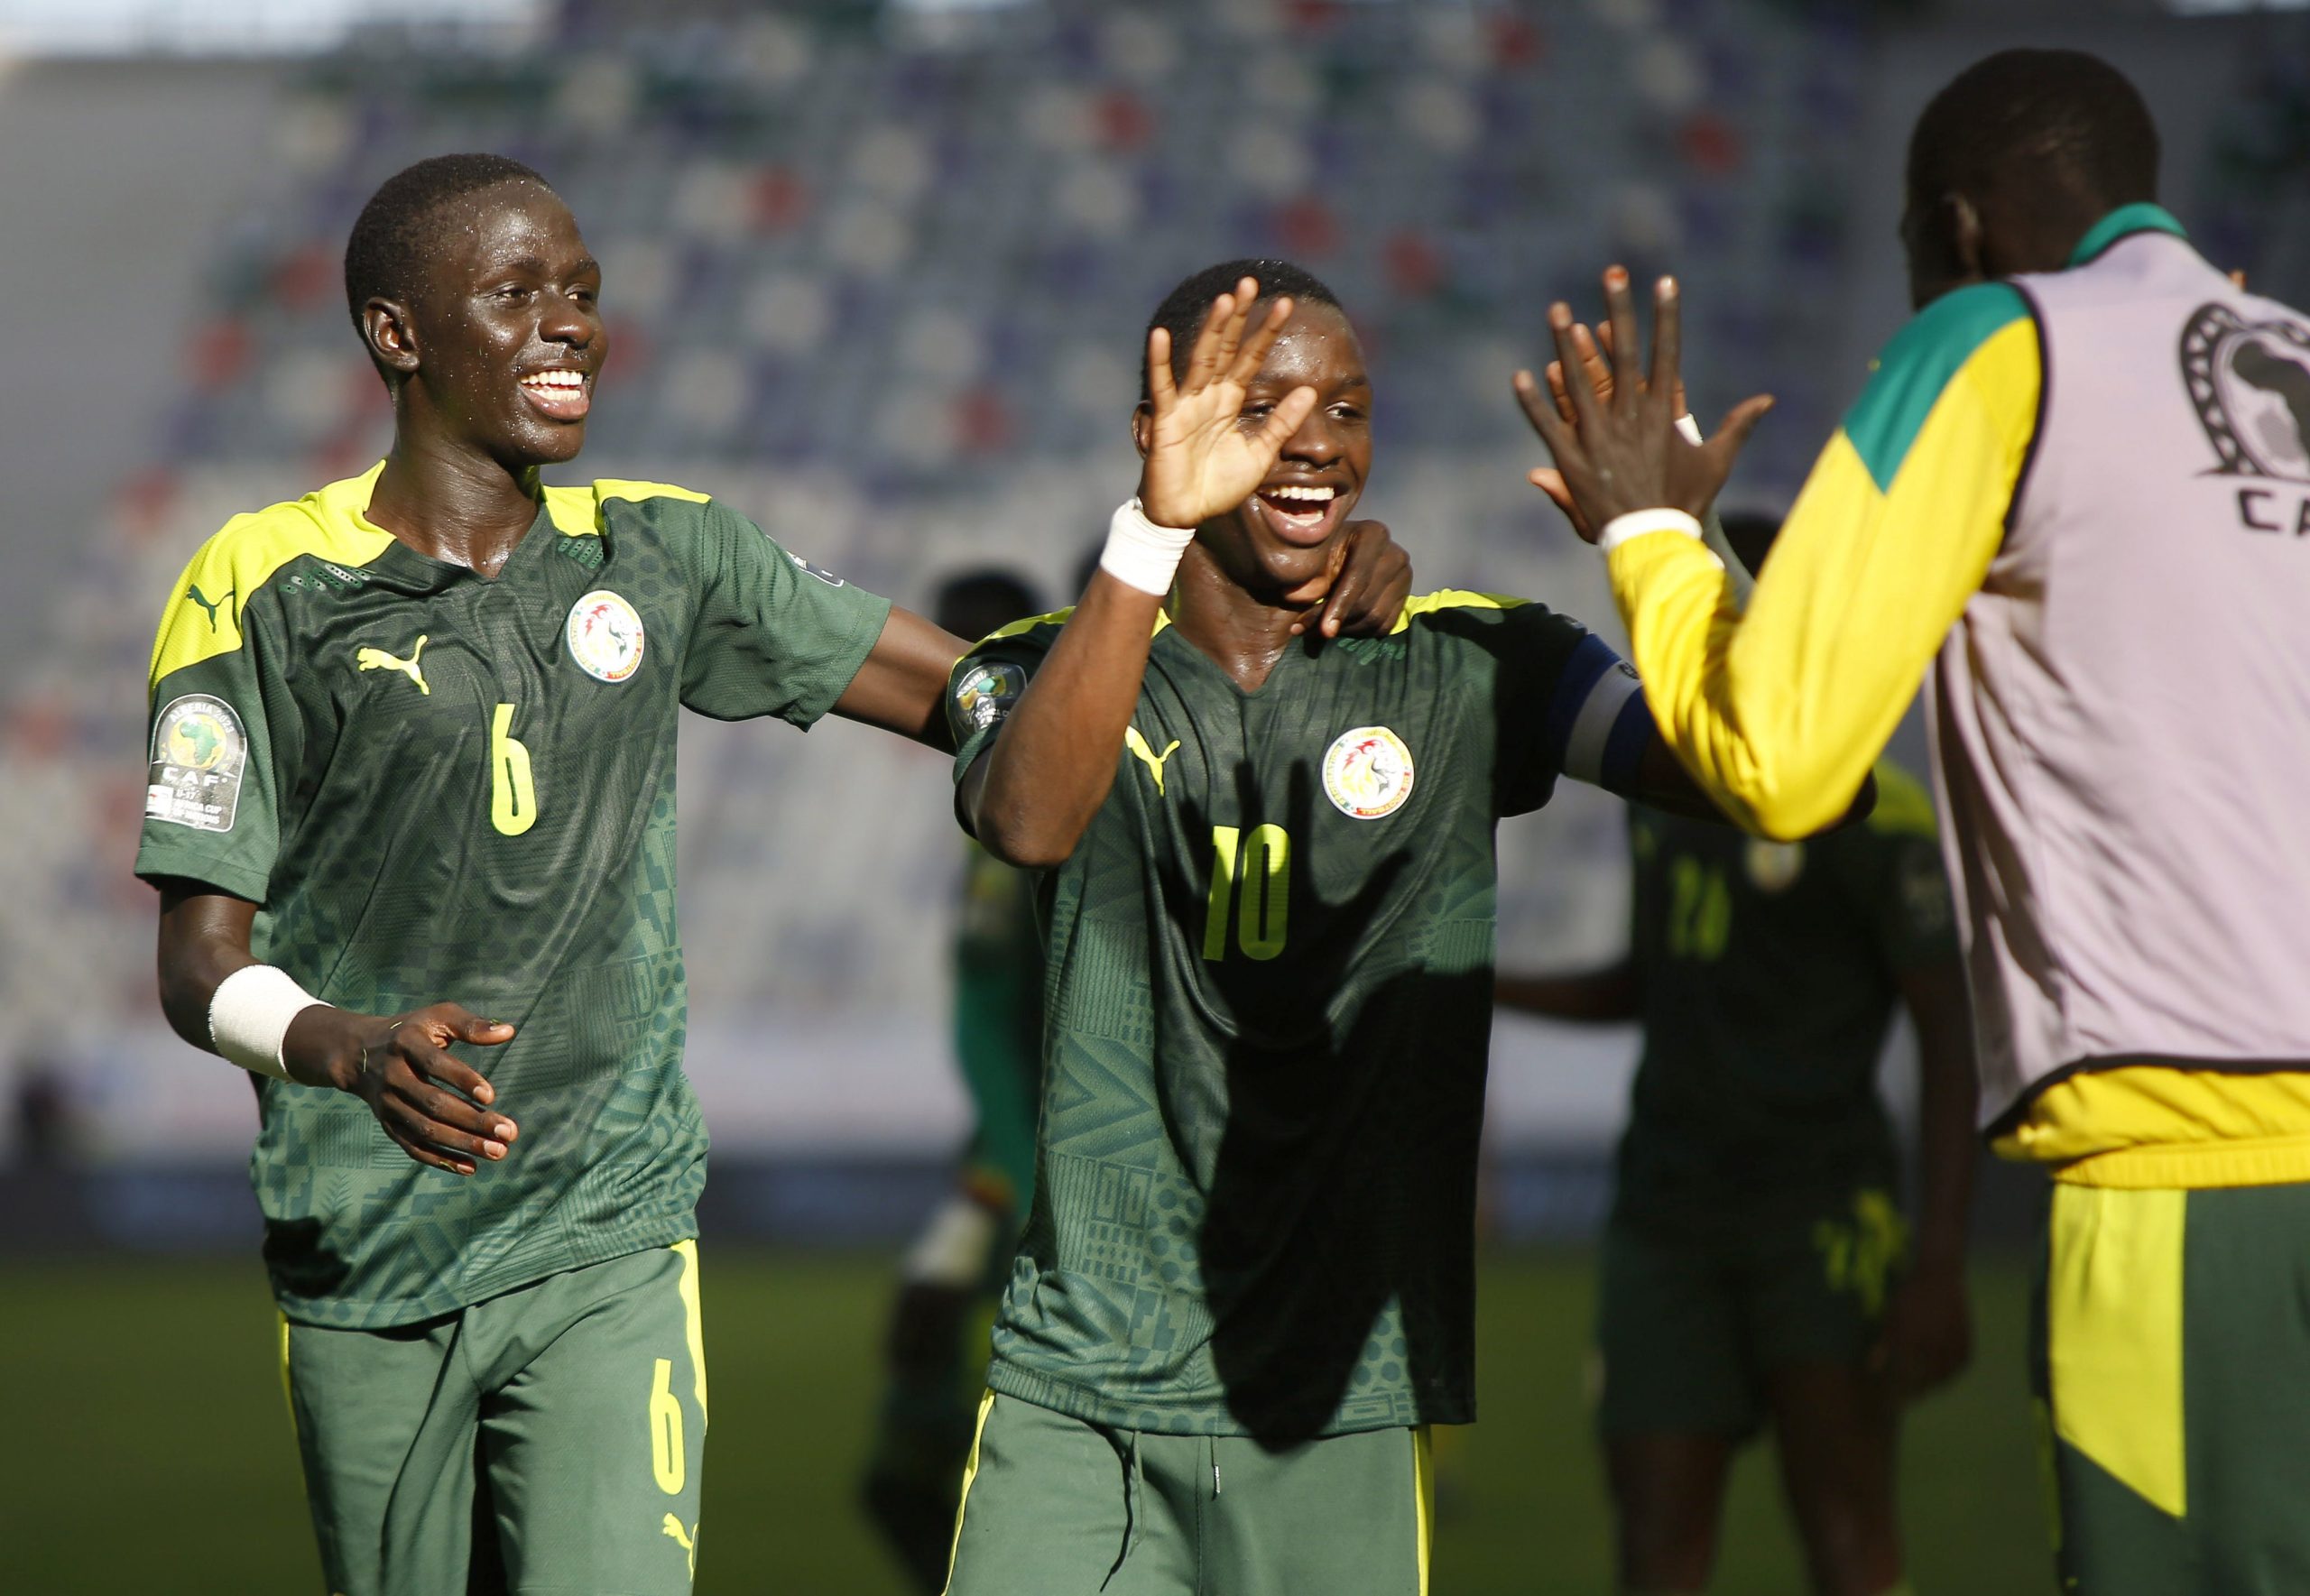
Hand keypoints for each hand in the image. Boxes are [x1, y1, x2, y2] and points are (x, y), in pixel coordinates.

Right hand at [284, 1002, 518, 1175]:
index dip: (462, 1080)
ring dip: (463, 1143)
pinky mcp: (388, 1123)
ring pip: (425, 1129)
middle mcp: (393, 1075)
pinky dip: (440, 1159)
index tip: (491, 1096)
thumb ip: (471, 1025)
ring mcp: (388, 1103)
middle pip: (433, 1104)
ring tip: (499, 1151)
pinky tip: (470, 1167)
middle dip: (473, 1120)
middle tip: (509, 1132)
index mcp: (406, 1044)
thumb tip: (509, 1031)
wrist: (358, 1053)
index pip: (434, 1064)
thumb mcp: (438, 1017)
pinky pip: (413, 1146)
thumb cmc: (413, 1031)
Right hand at [1137, 277, 1317, 530]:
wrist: (1188, 515)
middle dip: (1238, 316)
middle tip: (1250, 281)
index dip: (1266, 331)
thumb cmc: (1219, 486)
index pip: (1250, 357)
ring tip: (1224, 300)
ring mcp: (1186, 405)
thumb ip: (1282, 423)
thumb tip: (1311, 391)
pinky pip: (1164, 388)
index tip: (1286, 303)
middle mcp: (1208, 396)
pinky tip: (1158, 335)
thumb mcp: (1261, 454)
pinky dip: (1160, 362)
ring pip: (1201, 359)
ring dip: (1211, 329)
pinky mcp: (1166, 421)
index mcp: (1230, 401)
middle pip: (1225, 347)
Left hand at [1288, 519, 1411, 637]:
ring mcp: (1403, 576)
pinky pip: (1384, 626)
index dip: (1339, 606)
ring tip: (1320, 628)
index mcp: (1373, 534)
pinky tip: (1340, 624)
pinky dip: (1360, 632)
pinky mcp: (1404, 597)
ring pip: (1376, 618)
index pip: (1358, 577)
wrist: (1337, 553)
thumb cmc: (1319, 553)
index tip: (1324, 630)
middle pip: (1367, 602)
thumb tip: (1297, 605)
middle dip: (1338, 620)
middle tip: (1307, 631)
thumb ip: (1305, 581)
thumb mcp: (1309, 561)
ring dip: (1346, 629)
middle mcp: (1395, 554)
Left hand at [1512, 267, 1772, 540]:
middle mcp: (1630, 418)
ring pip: (1579, 381)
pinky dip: (1534, 402)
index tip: (1665, 282)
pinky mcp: (1572, 460)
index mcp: (1662, 414)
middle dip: (1618, 311)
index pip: (1666, 354)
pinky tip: (1520, 375)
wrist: (1654, 542)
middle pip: (1623, 354)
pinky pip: (1549, 424)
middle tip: (1612, 275)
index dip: (1666, 316)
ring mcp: (1598, 437)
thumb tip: (1768, 399)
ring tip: (1558, 311)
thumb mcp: (1716, 463)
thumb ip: (1738, 426)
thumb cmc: (1686, 503)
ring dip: (1567, 345)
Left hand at [1872, 1255, 1971, 1400]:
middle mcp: (1932, 1344)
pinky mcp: (1967, 1341)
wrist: (1940, 1276)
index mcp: (1911, 1337)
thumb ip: (1883, 1345)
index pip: (1904, 1374)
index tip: (1893, 1401)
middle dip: (1916, 1393)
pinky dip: (1951, 1376)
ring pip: (1944, 1377)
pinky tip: (1943, 1379)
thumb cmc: (1909, 1296)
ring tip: (1924, 1392)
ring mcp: (1952, 1343)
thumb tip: (1872, 1369)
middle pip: (1924, 1380)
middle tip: (1909, 1400)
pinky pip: (1960, 1366)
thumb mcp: (1891, 1317)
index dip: (1898, 1391)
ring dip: (1933, 1388)